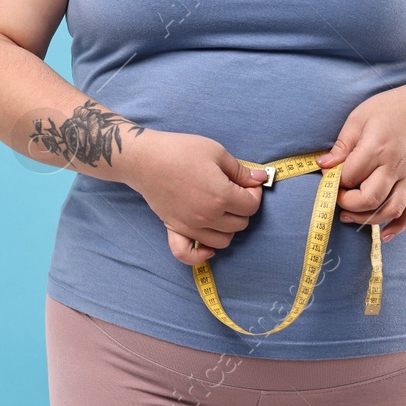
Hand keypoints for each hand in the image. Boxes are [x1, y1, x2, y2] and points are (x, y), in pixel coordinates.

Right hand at [124, 130, 272, 266]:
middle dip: (243, 207)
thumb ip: (240, 171)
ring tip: (221, 210)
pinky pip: (188, 254)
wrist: (144, 158)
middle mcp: (208, 216)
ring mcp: (190, 226)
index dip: (254, 193)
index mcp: (221, 196)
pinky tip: (207, 247)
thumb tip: (261, 179)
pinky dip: (200, 256)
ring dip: (228, 228)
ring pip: (223, 241)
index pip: (252, 205)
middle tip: (234, 191)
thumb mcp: (215, 152)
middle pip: (241, 223)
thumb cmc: (179, 150)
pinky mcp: (174, 229)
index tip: (247, 183)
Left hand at [315, 81, 405, 242]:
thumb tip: (323, 166)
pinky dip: (399, 226)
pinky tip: (385, 235)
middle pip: (370, 198)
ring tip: (348, 217)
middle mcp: (394, 166)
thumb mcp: (358, 118)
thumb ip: (342, 145)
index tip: (327, 176)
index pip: (351, 175)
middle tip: (335, 198)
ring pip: (390, 209)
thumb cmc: (388, 110)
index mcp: (377, 148)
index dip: (334, 180)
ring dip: (367, 219)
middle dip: (347, 204)